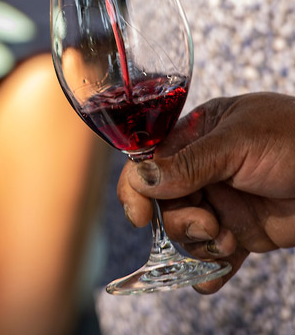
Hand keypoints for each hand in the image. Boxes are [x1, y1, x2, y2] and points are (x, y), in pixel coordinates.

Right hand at [117, 92, 294, 292]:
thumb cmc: (293, 138)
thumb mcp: (236, 143)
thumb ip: (188, 163)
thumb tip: (140, 180)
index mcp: (194, 136)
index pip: (149, 163)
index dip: (137, 189)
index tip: (139, 216)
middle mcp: (201, 170)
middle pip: (163, 203)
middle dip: (178, 220)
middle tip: (207, 223)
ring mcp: (220, 201)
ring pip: (184, 231)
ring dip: (199, 243)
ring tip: (226, 239)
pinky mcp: (240, 230)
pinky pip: (213, 254)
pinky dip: (209, 270)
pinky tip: (211, 281)